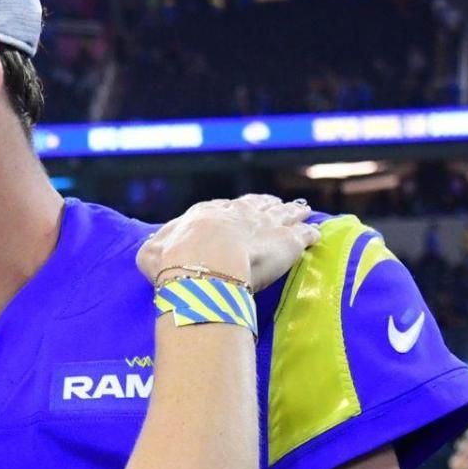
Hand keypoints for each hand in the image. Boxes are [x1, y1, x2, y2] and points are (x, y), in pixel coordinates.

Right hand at [138, 195, 318, 291]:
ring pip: (284, 213)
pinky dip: (311, 233)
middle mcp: (239, 213)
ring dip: (293, 212)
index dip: (233, 209)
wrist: (206, 264)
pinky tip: (316, 234)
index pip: (224, 207)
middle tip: (275, 204)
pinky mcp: (289, 241)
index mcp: (206, 213)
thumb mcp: (151, 253)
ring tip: (301, 210)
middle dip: (266, 204)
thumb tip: (151, 249)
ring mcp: (266, 224)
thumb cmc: (174, 261)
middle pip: (257, 204)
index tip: (238, 210)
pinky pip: (305, 234)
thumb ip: (155, 248)